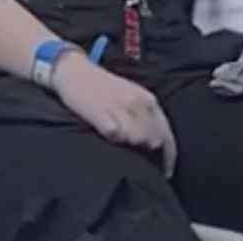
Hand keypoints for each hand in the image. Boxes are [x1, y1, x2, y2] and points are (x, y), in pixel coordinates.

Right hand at [54, 56, 175, 174]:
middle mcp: (137, 103)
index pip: (166, 133)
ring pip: (140, 139)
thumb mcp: (131, 96)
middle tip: (143, 166)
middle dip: (152, 155)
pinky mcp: (102, 114)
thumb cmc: (103, 87)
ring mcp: (120, 108)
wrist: (74, 71)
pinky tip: (111, 149)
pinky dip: (118, 143)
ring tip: (125, 157)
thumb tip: (157, 144)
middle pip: (155, 139)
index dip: (168, 156)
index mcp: (147, 99)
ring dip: (135, 151)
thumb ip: (145, 116)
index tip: (165, 172)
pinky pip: (117, 135)